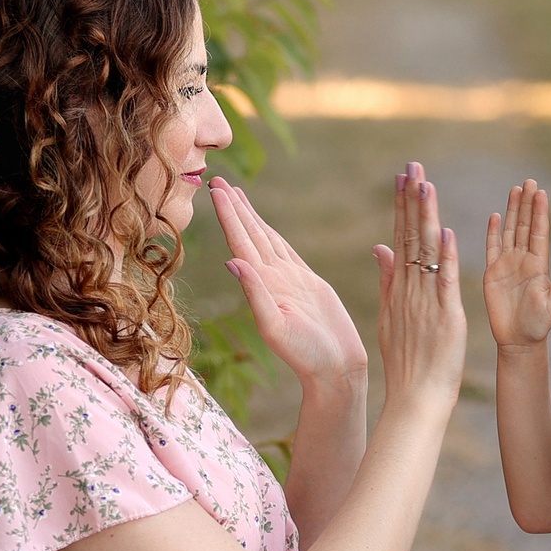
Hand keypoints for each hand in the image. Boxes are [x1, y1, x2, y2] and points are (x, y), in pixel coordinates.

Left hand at [210, 179, 366, 388]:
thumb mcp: (277, 326)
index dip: (228, 215)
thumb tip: (232, 262)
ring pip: (266, 239)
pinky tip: (265, 228)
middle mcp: (272, 279)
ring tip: (236, 195)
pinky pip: (286, 252)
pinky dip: (273, 235)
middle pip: (249, 234)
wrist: (335, 370)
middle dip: (234, 207)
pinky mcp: (307, 284)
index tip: (215, 189)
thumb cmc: (307, 355)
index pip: (241, 242)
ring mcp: (288, 281)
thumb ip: (256, 294)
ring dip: (250, 217)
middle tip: (217, 179)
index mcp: (262, 285)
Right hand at [371, 162, 465, 411]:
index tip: (403, 177)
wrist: (415, 397)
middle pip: (410, 236)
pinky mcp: (446, 317)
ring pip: (426, 253)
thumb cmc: (407, 362)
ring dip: (426, 218)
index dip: (402, 206)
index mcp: (401, 288)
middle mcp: (410, 289)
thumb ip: (387, 280)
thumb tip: (380, 247)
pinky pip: (445, 283)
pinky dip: (445, 259)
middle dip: (412, 199)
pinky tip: (445, 234)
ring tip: (426, 185)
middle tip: (412, 165)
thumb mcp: (391, 316)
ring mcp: (426, 302)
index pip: (400, 238)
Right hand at [484, 180, 550, 349]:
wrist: (519, 340)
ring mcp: (507, 264)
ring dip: (512, 210)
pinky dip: (493, 231)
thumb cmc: (539, 324)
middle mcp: (524, 260)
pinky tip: (496, 215)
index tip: (541, 193)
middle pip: (525, 225)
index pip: (539, 232)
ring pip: (510, 231)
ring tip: (515, 190)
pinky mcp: (492, 272)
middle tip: (529, 181)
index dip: (540, 212)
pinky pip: (492, 247)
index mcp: (539, 265)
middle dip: (527, 203)